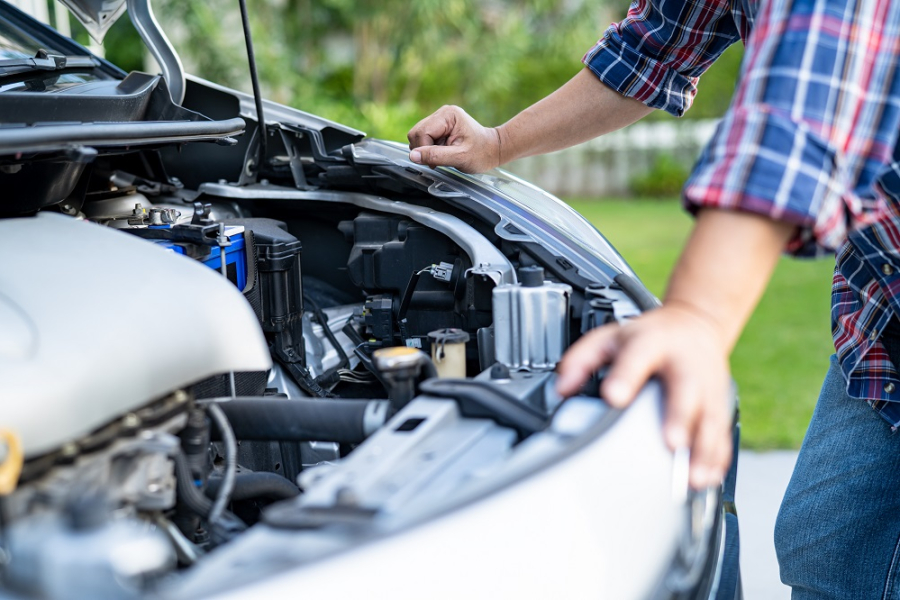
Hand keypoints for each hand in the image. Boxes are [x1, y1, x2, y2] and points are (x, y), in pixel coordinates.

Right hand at [407, 105, 500, 172]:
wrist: (493, 150)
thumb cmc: (481, 153)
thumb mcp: (460, 158)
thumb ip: (435, 156)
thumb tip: (413, 156)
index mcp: (448, 115)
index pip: (422, 133)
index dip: (424, 150)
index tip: (436, 162)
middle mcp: (442, 113)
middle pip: (416, 133)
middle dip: (424, 150)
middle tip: (440, 159)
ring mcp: (440, 119)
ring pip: (418, 136)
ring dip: (427, 150)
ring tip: (444, 154)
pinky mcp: (439, 126)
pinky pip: (424, 138)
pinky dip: (430, 148)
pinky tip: (443, 151)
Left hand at [556, 304, 732, 488]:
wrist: (695, 325)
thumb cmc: (648, 337)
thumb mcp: (610, 338)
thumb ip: (583, 359)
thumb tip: (562, 388)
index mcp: (652, 343)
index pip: (637, 357)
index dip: (626, 376)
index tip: (614, 396)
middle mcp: (684, 364)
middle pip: (685, 390)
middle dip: (679, 417)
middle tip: (670, 443)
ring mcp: (706, 385)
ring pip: (709, 418)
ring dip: (703, 449)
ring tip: (692, 476)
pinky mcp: (719, 405)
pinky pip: (721, 433)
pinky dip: (716, 457)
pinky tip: (708, 478)